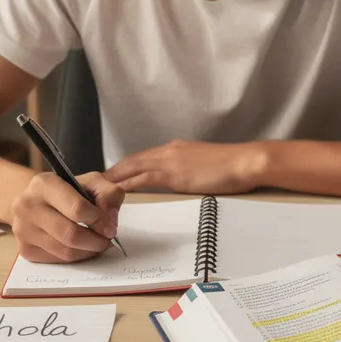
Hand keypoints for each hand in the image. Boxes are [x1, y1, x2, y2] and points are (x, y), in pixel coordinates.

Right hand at [9, 171, 124, 262]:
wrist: (35, 201)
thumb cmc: (67, 191)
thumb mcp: (90, 182)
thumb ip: (108, 194)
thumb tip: (110, 222)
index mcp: (44, 184)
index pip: (77, 208)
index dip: (100, 221)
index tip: (111, 227)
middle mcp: (28, 205)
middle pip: (70, 234)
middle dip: (96, 241)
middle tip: (108, 241)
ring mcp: (23, 229)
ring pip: (65, 251)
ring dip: (88, 251)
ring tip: (98, 244)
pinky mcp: (24, 248)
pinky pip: (58, 260)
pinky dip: (76, 257)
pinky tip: (82, 248)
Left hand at [104, 140, 266, 194]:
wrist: (245, 162)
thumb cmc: (231, 167)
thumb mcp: (203, 166)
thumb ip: (188, 170)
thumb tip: (181, 180)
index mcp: (175, 149)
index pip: (142, 158)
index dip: (124, 167)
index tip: (111, 176)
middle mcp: (168, 151)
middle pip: (131, 160)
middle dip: (113, 172)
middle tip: (95, 183)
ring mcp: (170, 161)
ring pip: (133, 168)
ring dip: (115, 179)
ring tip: (98, 190)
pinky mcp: (174, 174)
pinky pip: (144, 179)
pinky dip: (128, 185)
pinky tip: (117, 192)